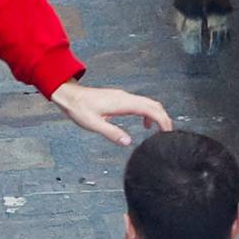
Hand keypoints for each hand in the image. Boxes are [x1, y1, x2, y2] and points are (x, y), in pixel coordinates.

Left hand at [49, 81, 171, 145]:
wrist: (70, 96)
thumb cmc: (79, 109)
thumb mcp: (93, 124)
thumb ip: (111, 133)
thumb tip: (128, 142)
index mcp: (122, 103)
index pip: (150, 109)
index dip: (162, 121)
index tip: (167, 133)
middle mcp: (126, 97)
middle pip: (154, 104)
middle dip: (164, 119)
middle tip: (168, 135)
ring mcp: (123, 96)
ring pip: (148, 103)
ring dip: (157, 115)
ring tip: (159, 131)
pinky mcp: (120, 98)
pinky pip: (140, 104)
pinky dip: (148, 113)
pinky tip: (143, 124)